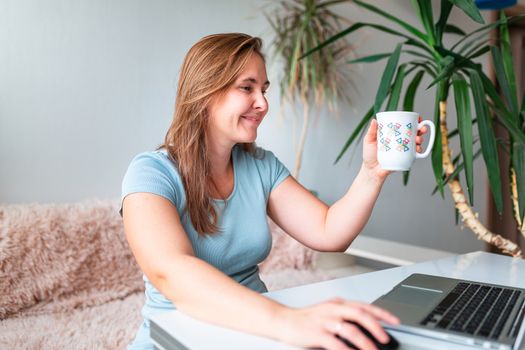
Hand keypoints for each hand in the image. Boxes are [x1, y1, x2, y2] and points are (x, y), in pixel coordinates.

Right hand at [275, 298, 398, 349]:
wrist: (282, 320)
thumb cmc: (305, 319)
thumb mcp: (327, 313)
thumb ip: (344, 316)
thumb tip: (366, 327)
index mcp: (337, 303)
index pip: (364, 305)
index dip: (382, 313)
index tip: (395, 321)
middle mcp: (333, 309)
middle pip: (360, 314)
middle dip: (377, 327)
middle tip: (386, 339)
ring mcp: (324, 320)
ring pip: (351, 330)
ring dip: (365, 342)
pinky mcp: (316, 333)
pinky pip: (335, 343)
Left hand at [362, 117, 429, 180]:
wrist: (372, 170)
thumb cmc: (369, 155)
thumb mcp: (368, 141)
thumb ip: (371, 131)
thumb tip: (373, 120)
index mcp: (393, 134)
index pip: (405, 125)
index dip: (414, 121)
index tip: (418, 118)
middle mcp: (400, 140)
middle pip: (414, 132)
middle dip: (421, 129)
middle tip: (421, 129)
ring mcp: (403, 149)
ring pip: (416, 142)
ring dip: (420, 139)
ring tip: (417, 140)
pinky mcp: (405, 158)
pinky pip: (415, 154)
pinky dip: (419, 151)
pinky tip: (417, 149)